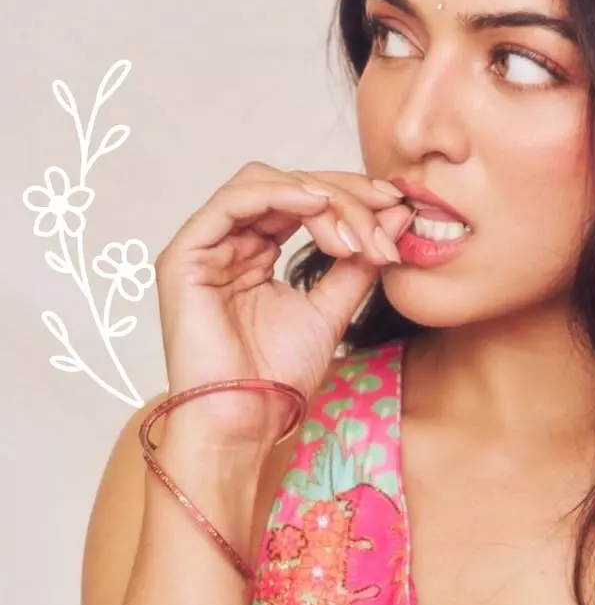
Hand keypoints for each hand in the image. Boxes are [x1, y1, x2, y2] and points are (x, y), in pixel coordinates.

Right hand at [153, 162, 413, 446]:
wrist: (247, 420)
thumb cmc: (279, 376)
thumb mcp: (333, 307)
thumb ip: (359, 261)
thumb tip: (395, 215)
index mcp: (256, 250)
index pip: (305, 200)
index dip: (353, 197)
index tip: (398, 209)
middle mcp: (228, 242)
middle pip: (290, 186)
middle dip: (346, 198)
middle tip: (385, 220)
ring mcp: (204, 246)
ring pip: (267, 184)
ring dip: (321, 199)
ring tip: (354, 236)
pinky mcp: (185, 255)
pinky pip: (234, 201)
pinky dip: (280, 194)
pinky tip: (318, 206)